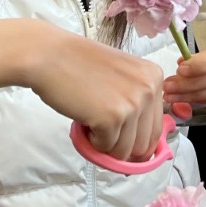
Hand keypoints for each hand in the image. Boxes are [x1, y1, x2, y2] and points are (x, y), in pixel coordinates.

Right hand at [28, 28, 163, 162]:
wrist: (50, 55)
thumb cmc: (78, 64)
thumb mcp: (121, 76)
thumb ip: (136, 100)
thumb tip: (142, 144)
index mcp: (153, 77)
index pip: (156, 128)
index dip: (138, 142)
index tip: (123, 141)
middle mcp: (149, 89)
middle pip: (144, 144)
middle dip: (122, 147)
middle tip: (102, 133)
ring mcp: (132, 104)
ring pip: (125, 151)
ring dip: (106, 144)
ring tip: (91, 120)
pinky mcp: (112, 118)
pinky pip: (106, 148)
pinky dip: (92, 142)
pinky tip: (84, 119)